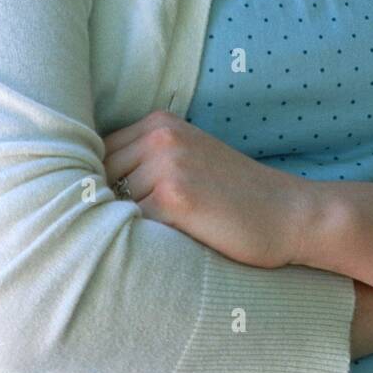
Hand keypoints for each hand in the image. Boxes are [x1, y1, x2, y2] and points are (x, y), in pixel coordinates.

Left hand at [101, 109, 309, 268]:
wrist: (289, 214)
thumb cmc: (235, 196)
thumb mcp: (189, 158)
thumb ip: (146, 159)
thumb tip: (84, 188)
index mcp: (161, 122)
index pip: (99, 152)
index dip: (98, 185)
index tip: (104, 209)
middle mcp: (160, 137)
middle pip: (98, 177)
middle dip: (104, 206)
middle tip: (121, 232)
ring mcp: (167, 166)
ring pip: (113, 204)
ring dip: (123, 227)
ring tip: (150, 243)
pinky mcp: (174, 200)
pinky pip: (132, 226)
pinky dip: (141, 242)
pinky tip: (162, 250)